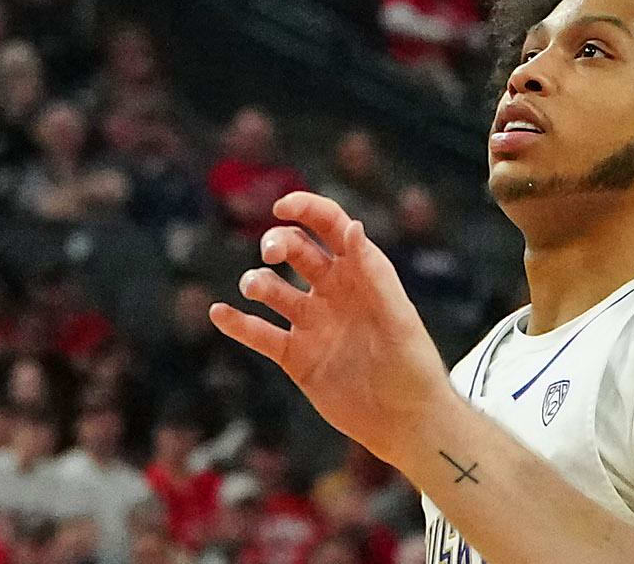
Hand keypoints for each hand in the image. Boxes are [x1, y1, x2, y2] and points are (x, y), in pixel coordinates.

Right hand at [207, 191, 450, 459]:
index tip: (281, 207)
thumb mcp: (397, 320)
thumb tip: (352, 225)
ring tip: (254, 289)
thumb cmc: (414, 369)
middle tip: (270, 256)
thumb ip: (374, 274)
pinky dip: (236, 322)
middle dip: (276, 242)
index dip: (305, 208)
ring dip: (256, 281)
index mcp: (361, 274)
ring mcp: (311, 324)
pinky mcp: (295, 356)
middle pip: (293, 250)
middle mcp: (332, 292)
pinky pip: (259, 333)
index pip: (329, 226)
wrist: (407, 426)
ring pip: (271, 288)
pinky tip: (219, 313)